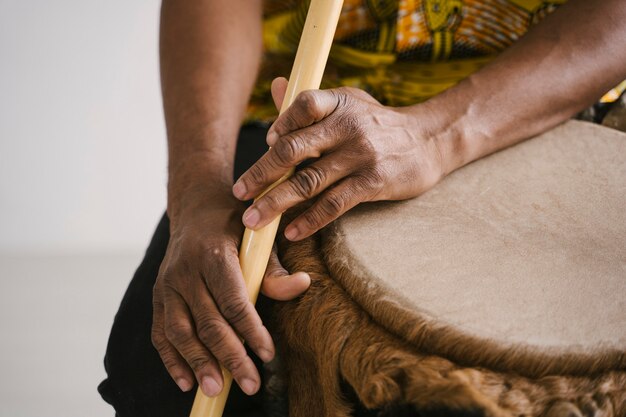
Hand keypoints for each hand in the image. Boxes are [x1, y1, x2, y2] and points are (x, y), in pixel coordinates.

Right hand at [151, 181, 309, 396]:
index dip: (251, 330)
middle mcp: (186, 271)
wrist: (195, 207)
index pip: (234, 300)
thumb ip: (275, 267)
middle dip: (230, 357)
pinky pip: (160, 332)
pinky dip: (171, 359)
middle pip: (208, 322)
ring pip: (180, 331)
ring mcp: (167, 284)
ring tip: (215, 390)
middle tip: (250, 384)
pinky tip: (185, 381)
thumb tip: (302, 285)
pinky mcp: (158, 295)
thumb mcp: (257, 236)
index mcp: (213, 254)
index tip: (268, 355)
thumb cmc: (233, 224)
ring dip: (198, 363)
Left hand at [232, 77, 445, 240]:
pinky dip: (310, 220)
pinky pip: (334, 204)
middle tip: (240, 191)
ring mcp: (361, 156)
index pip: (302, 104)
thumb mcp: (347, 103)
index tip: (265, 143)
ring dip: (276, 203)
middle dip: (262, 173)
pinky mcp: (373, 183)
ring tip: (253, 220)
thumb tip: (275, 85)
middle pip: (294, 149)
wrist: (429, 141)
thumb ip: (310, 101)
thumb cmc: (377, 123)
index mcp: (338, 103)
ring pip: (308, 182)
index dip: (280, 122)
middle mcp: (348, 126)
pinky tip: (292, 231)